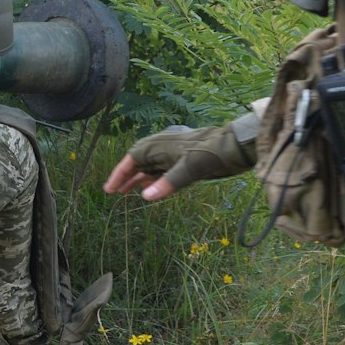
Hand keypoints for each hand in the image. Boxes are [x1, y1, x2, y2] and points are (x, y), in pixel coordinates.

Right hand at [105, 122, 253, 201]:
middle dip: (125, 177)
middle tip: (113, 192)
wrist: (235, 147)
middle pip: (137, 163)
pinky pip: (161, 171)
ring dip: (137, 180)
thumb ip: (167, 184)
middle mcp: (162, 149)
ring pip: (148, 168)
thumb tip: (145, 198)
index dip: (119, 174)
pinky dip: (152, 180)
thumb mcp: (189, 169)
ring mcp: (172, 156)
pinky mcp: (182, 162)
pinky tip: (148, 190)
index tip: (109, 189)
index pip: (131, 159)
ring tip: (124, 194)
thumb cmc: (211, 154)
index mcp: (159, 146)